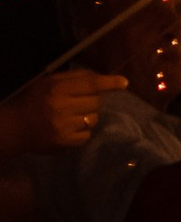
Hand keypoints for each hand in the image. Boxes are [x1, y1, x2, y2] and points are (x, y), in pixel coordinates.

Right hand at [0, 69, 128, 156]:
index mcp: (56, 89)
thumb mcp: (48, 83)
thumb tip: (102, 78)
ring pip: (93, 119)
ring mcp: (64, 126)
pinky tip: (68, 128)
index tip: (124, 83)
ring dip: (86, 116)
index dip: (108, 83)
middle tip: (76, 102)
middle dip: (91, 101)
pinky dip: (81, 131)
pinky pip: (87, 134)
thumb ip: (74, 79)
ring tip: (69, 116)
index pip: (90, 84)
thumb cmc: (34, 100)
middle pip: (96, 102)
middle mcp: (61, 107)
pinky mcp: (66, 143)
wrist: (16, 127)